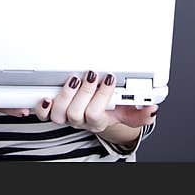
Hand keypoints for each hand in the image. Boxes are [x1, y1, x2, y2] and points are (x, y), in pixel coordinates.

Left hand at [35, 71, 158, 133]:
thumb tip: (152, 109)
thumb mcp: (126, 112)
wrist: (95, 115)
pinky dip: (42, 106)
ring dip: (65, 94)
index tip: (110, 78)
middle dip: (84, 92)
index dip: (101, 96)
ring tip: (74, 79)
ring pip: (59, 113)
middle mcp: (79, 120)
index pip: (97, 114)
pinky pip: (42, 114)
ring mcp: (64, 116)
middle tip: (92, 74)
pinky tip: (47, 95)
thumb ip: (140, 113)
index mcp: (97, 120)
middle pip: (76, 113)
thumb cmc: (108, 110)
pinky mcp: (52, 111)